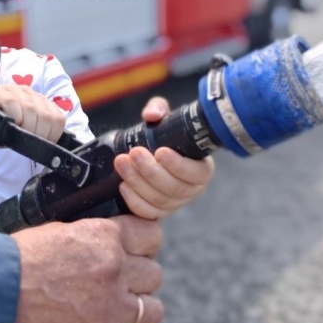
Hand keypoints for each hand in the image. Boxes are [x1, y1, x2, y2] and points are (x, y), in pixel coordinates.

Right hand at [0, 85, 64, 145]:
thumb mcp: (21, 134)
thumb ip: (36, 133)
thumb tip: (48, 146)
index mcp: (38, 102)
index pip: (57, 117)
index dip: (53, 134)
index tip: (42, 145)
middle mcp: (28, 93)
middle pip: (46, 114)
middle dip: (40, 133)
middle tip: (29, 142)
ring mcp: (12, 90)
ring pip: (31, 108)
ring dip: (27, 127)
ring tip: (19, 134)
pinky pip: (12, 102)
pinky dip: (15, 116)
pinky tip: (11, 123)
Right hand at [9, 216, 163, 322]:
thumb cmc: (17, 259)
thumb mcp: (61, 229)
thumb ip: (95, 236)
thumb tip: (116, 242)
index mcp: (104, 236)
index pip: (151, 235)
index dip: (144, 245)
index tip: (136, 251)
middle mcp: (113, 269)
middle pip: (154, 274)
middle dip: (139, 279)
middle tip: (119, 283)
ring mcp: (109, 307)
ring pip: (154, 310)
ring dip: (142, 311)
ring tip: (121, 311)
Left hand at [114, 96, 214, 219]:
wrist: (148, 152)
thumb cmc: (163, 135)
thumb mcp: (164, 118)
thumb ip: (159, 109)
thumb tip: (152, 115)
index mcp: (201, 168)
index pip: (197, 173)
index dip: (178, 165)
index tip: (160, 151)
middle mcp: (191, 189)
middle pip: (175, 188)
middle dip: (151, 171)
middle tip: (133, 154)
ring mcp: (175, 203)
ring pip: (159, 200)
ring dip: (138, 183)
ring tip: (121, 164)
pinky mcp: (158, 212)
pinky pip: (148, 213)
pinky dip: (134, 202)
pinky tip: (123, 186)